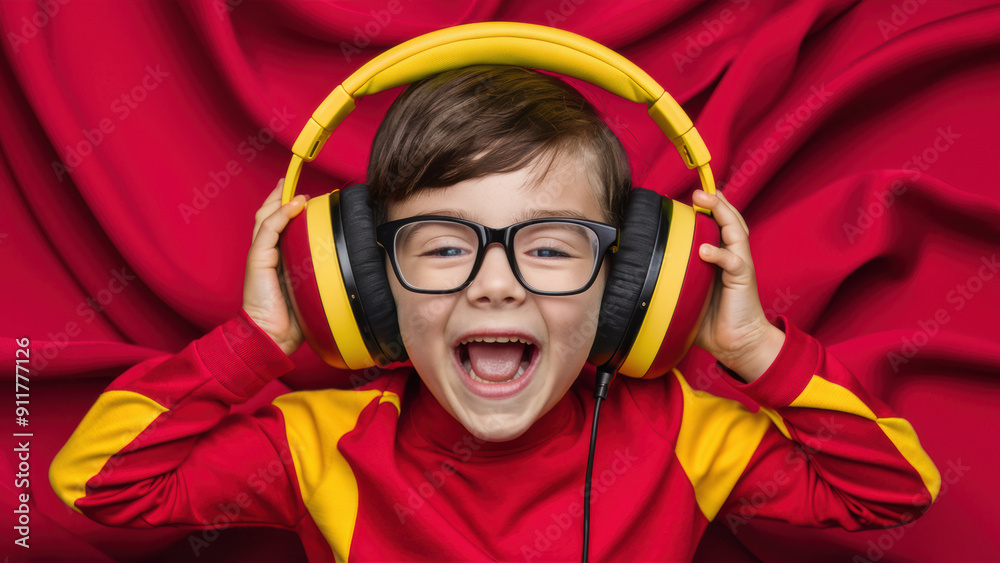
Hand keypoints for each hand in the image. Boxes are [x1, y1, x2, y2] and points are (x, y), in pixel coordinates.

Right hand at [242, 179, 307, 356]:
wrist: (271, 336)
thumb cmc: (292, 318)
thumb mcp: (309, 289)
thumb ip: (316, 273)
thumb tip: (343, 263)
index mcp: (275, 260)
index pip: (277, 227)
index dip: (285, 209)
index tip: (300, 197)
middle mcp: (265, 254)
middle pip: (268, 217)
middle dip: (278, 197)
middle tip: (289, 183)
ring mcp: (260, 255)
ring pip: (266, 219)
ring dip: (279, 200)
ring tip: (293, 189)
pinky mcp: (258, 260)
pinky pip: (269, 231)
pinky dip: (281, 215)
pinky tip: (294, 205)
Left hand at [691, 189, 784, 381]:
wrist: (736, 343)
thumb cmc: (709, 319)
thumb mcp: (686, 292)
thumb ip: (672, 278)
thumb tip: (635, 271)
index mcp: (720, 256)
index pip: (717, 225)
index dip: (707, 209)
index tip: (688, 198)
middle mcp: (732, 255)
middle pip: (729, 219)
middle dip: (715, 202)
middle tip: (697, 192)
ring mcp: (740, 264)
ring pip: (735, 230)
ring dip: (721, 213)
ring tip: (704, 202)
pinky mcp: (743, 279)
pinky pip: (733, 261)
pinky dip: (718, 254)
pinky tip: (704, 250)